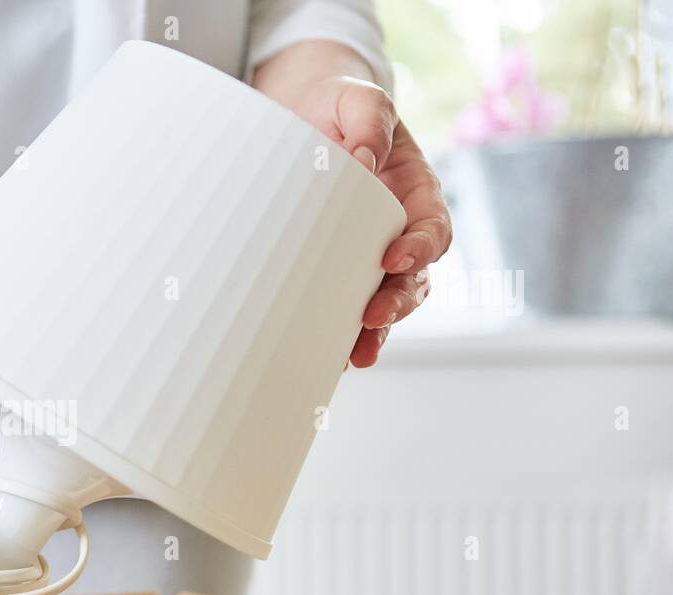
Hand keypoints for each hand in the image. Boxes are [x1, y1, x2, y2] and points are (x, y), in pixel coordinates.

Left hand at [292, 77, 452, 367]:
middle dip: (399, 303)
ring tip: (357, 355)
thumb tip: (364, 161)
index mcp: (415, 193)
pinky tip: (328, 353)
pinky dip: (342, 331)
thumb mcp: (357, 98)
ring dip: (376, 331)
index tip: (396, 258)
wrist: (304, 119)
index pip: (433, 228)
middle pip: (415, 279)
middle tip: (373, 318)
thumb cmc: (338, 107)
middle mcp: (400, 232)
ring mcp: (370, 256)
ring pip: (387, 302)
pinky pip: (348, 306)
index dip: (421, 247)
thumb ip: (369, 119)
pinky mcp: (339, 270)